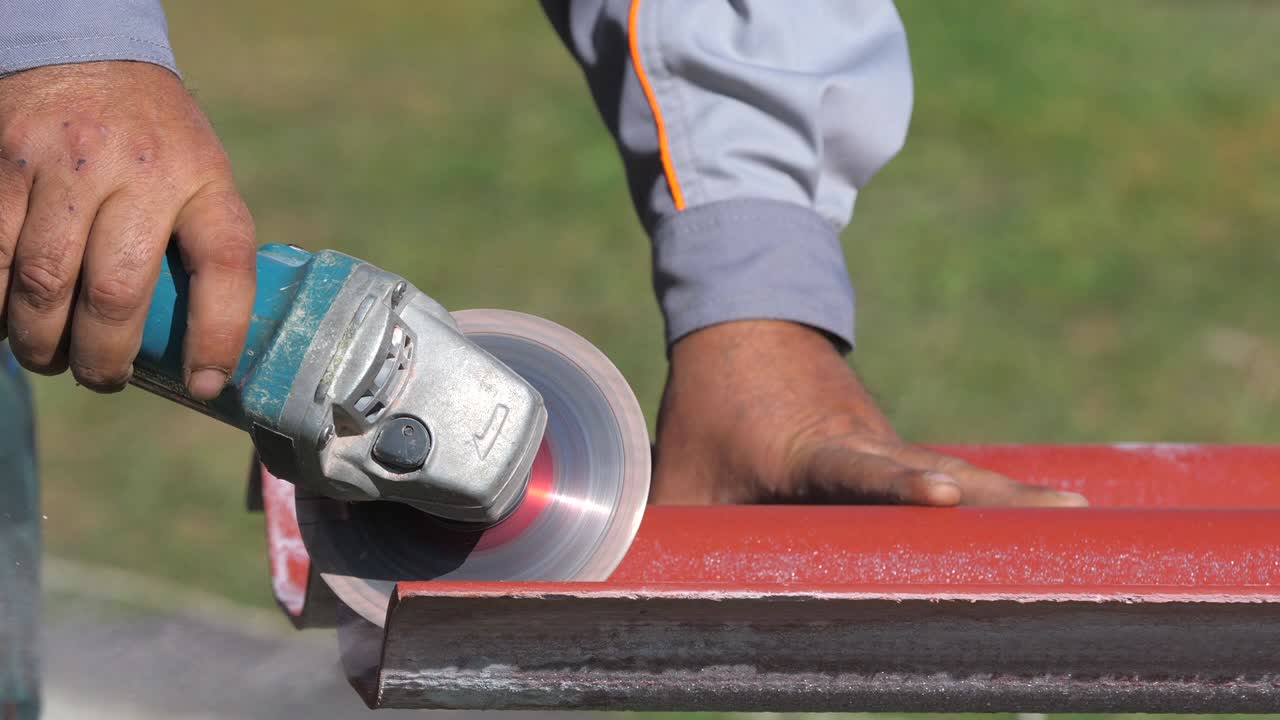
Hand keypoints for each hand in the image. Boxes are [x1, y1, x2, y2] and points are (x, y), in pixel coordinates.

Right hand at [0, 61, 255, 398]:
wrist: (85, 53)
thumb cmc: (156, 141)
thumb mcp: (202, 174)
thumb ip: (200, 242)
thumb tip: (202, 348)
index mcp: (203, 178)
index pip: (226, 263)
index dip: (218, 336)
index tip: (204, 384)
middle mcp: (137, 170)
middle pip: (115, 292)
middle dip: (104, 358)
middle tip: (103, 378)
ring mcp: (64, 165)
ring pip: (41, 284)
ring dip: (40, 341)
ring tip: (49, 356)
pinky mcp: (4, 166)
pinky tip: (7, 320)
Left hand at [650, 320, 1087, 506]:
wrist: (746, 318)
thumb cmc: (710, 406)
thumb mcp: (684, 476)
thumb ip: (682, 538)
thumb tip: (662, 601)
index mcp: (809, 448)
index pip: (857, 470)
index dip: (899, 484)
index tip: (946, 494)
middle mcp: (862, 440)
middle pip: (940, 470)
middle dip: (1003, 498)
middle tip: (1072, 517)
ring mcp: (884, 440)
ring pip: (955, 469)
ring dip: (1010, 495)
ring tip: (1078, 515)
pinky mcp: (890, 445)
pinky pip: (943, 473)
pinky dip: (989, 496)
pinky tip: (1031, 519)